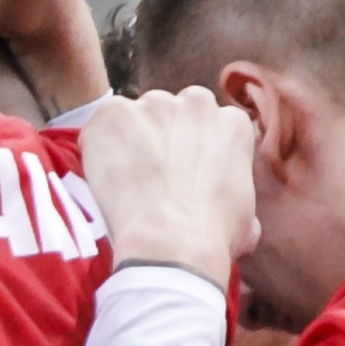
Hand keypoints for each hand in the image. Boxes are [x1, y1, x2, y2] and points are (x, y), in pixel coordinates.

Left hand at [76, 83, 260, 280]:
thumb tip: (239, 216)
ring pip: (135, 117)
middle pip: (172, 113)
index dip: (192, 148)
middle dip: (163, 136)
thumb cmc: (213, 237)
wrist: (171, 242)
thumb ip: (238, 198)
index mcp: (231, 123)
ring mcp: (153, 105)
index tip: (182, 170)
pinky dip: (97, 147)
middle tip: (151, 174)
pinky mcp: (114, 114)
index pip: (208, 123)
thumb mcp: (247, 220)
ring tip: (124, 179)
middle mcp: (196, 103)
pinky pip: (99, 126)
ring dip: (129, 140)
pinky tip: (102, 176)